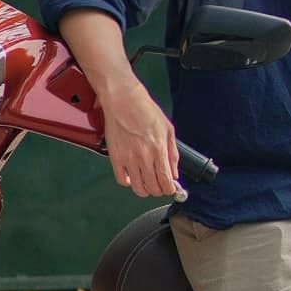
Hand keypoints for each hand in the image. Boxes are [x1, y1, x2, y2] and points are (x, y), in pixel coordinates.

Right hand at [100, 77, 181, 199]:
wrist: (123, 100)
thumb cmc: (145, 110)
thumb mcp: (168, 129)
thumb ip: (173, 153)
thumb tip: (174, 172)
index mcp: (159, 149)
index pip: (166, 181)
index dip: (170, 189)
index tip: (170, 189)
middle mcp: (144, 157)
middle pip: (153, 187)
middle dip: (158, 191)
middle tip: (159, 187)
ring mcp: (128, 158)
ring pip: (138, 188)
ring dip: (144, 190)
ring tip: (146, 185)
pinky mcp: (115, 157)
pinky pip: (122, 180)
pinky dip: (128, 183)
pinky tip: (132, 177)